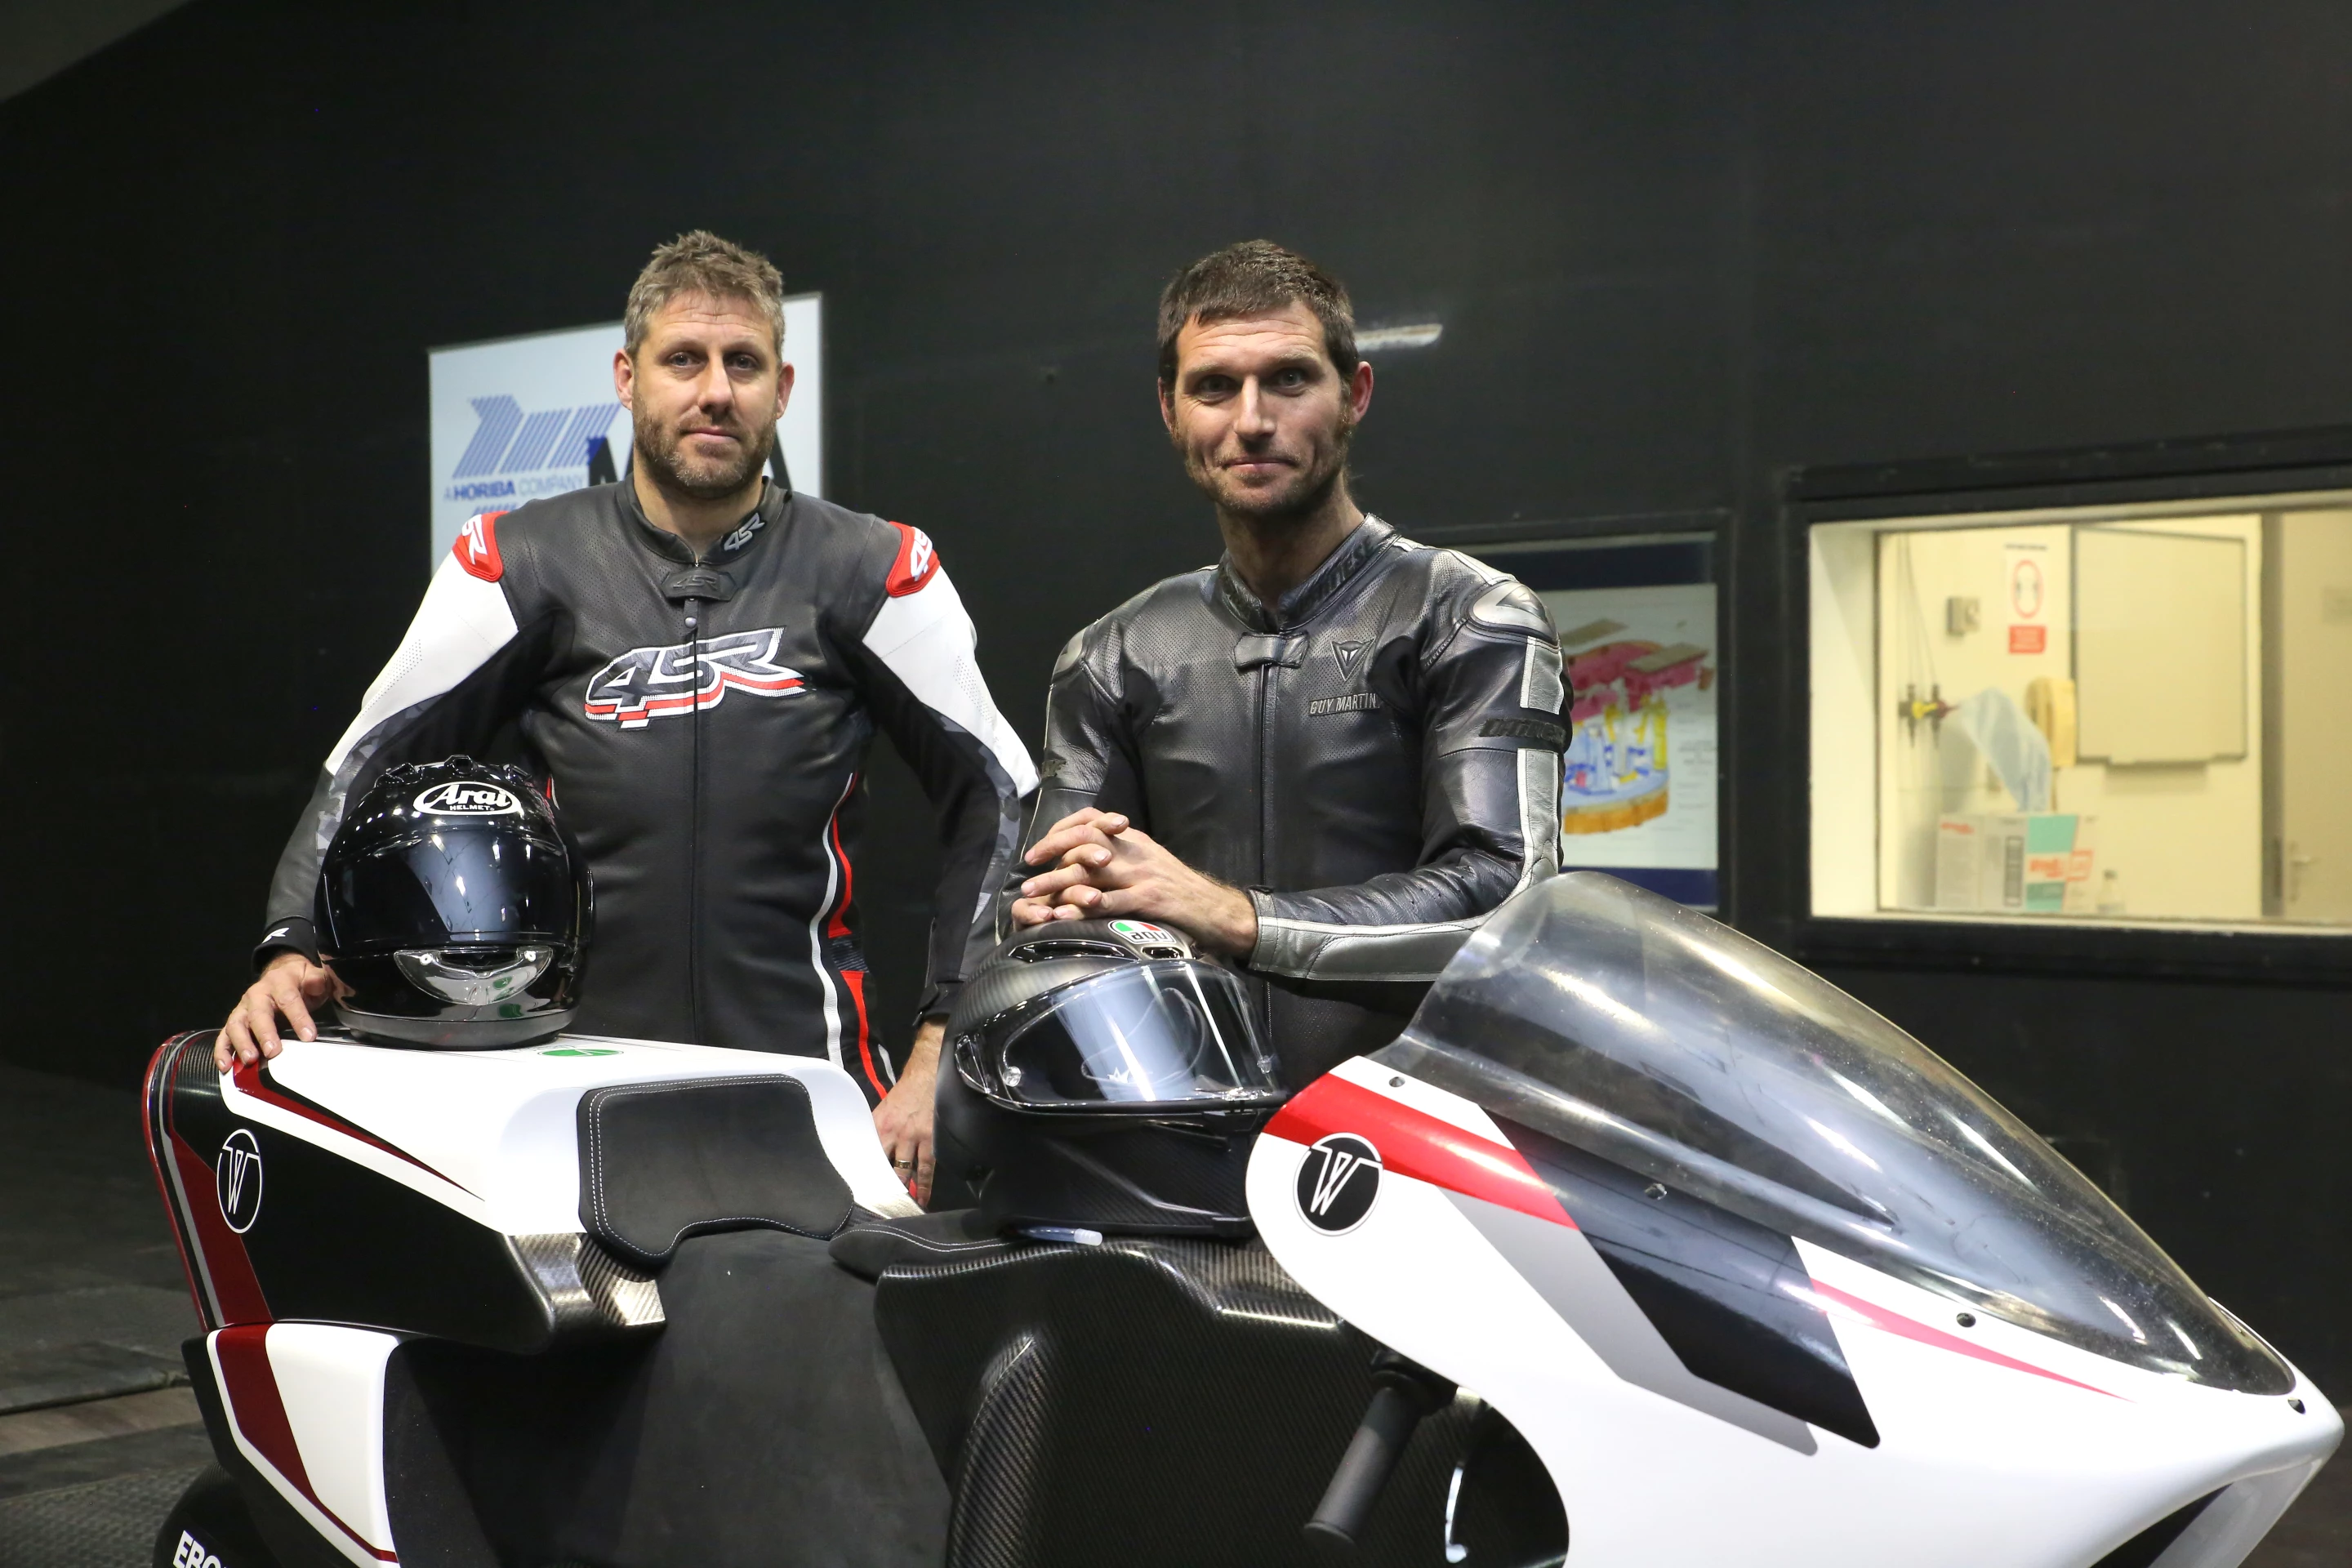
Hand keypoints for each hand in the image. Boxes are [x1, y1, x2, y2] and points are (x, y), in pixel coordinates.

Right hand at [217, 952, 348, 1071]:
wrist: (281, 974)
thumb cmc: (299, 981)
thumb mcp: (312, 974)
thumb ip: (317, 980)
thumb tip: (316, 984)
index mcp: (278, 982)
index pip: (288, 999)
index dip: (298, 1018)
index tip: (309, 1037)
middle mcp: (256, 995)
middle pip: (257, 1013)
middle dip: (264, 1033)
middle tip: (273, 1052)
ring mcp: (243, 1009)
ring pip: (236, 1025)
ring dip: (241, 1044)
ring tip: (250, 1060)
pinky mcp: (235, 1022)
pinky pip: (224, 1036)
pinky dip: (222, 1051)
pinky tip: (227, 1066)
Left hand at [873, 1018, 942, 1206]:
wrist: (928, 1073)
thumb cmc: (905, 1091)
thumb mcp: (883, 1108)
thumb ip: (877, 1129)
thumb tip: (870, 1149)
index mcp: (877, 1125)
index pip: (865, 1154)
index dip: (862, 1173)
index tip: (858, 1190)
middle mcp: (892, 1134)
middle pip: (883, 1166)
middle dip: (881, 1185)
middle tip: (877, 1206)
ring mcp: (913, 1138)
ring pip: (904, 1171)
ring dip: (902, 1190)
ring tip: (900, 1208)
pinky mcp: (931, 1140)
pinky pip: (927, 1168)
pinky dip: (925, 1185)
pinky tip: (924, 1198)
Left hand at [1014, 808, 1257, 957]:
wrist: (1216, 909)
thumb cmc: (1182, 891)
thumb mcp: (1152, 863)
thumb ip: (1123, 856)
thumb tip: (1088, 859)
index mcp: (1134, 841)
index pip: (1092, 819)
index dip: (1061, 830)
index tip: (1039, 850)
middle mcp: (1134, 852)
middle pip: (1084, 841)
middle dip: (1051, 853)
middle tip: (1027, 871)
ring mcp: (1140, 875)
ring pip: (1089, 872)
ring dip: (1056, 883)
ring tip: (1031, 895)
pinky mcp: (1147, 900)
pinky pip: (1107, 903)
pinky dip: (1081, 910)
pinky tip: (1061, 918)